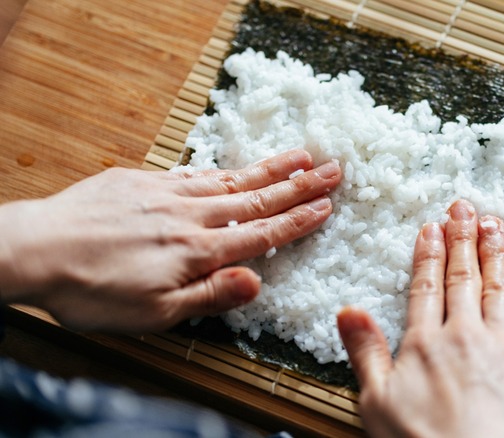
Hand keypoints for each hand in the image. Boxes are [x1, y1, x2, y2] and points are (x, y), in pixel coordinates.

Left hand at [0, 149, 341, 332]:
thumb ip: (209, 295)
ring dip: (269, 168)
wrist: (34, 251)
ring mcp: (166, 193)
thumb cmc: (92, 291)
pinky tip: (234, 166)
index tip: (326, 205)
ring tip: (301, 155)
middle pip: (256, 198)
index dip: (297, 220)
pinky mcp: (141, 181)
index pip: (261, 234)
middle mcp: (190, 216)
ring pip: (230, 179)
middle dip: (298, 185)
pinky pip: (192, 172)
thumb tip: (256, 282)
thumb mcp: (154, 313)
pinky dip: (221, 168)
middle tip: (333, 168)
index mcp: (197, 251)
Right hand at [338, 200, 503, 436]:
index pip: (427, 286)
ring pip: (498, 286)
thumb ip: (365, 352)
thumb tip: (348, 310)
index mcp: (425, 343)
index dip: (430, 253)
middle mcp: (465, 334)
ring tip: (493, 223)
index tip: (432, 227)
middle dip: (462, 238)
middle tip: (464, 207)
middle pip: (463, 277)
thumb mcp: (376, 402)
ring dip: (495, 251)